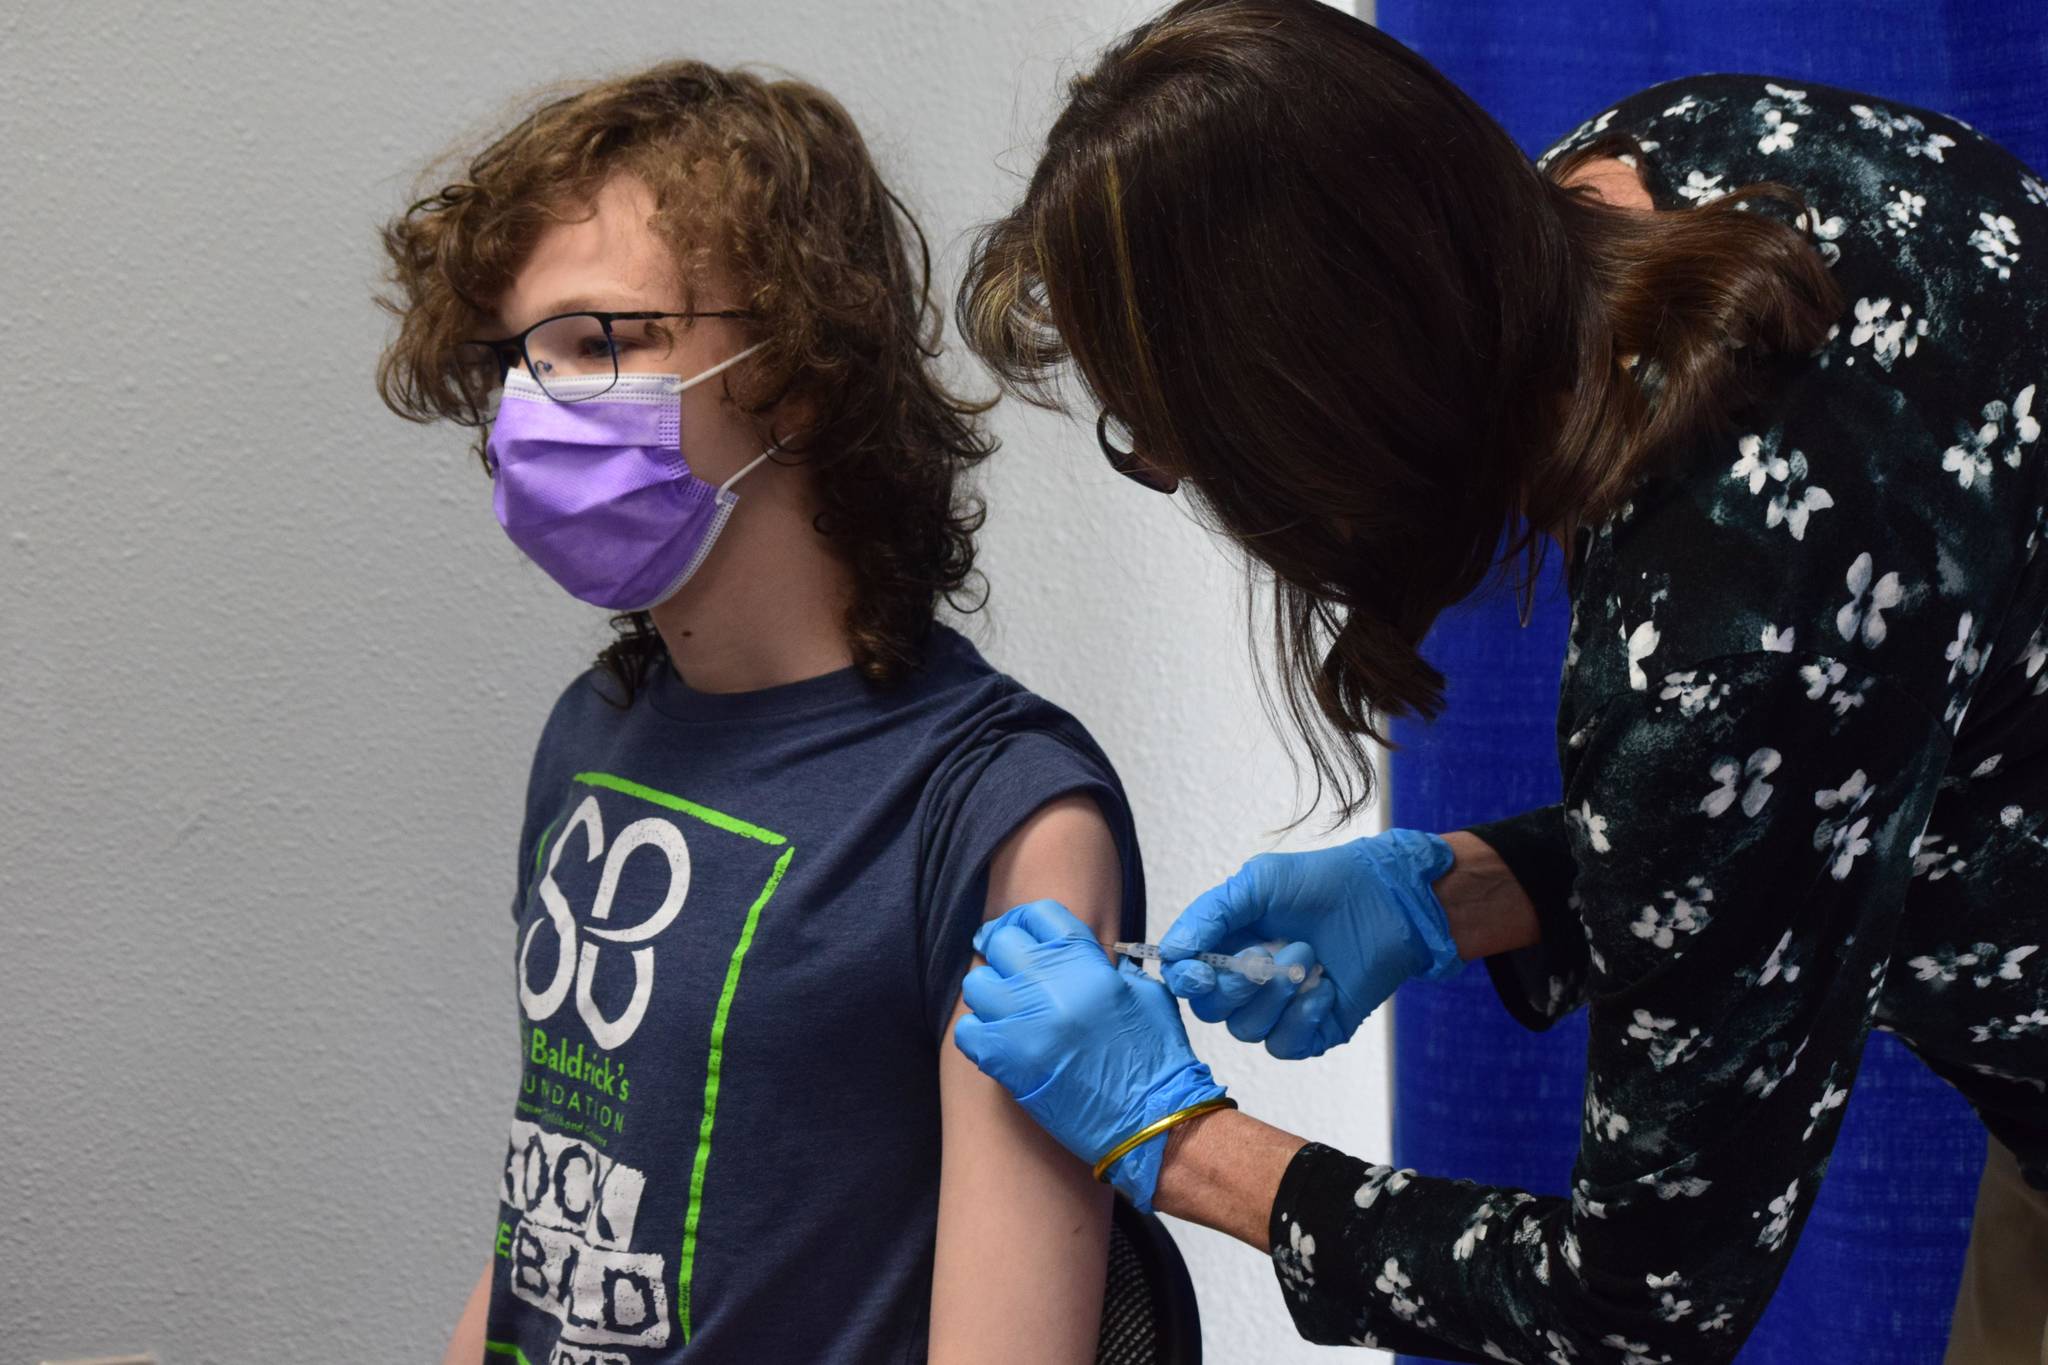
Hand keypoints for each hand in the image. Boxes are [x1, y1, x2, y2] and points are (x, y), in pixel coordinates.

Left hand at [953, 900, 1225, 1210]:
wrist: (1152, 1119)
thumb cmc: (1155, 1061)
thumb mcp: (1145, 994)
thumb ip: (1109, 968)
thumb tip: (1085, 958)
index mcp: (1087, 963)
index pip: (1039, 915)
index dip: (1026, 921)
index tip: (1020, 933)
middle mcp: (1050, 985)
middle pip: (1001, 942)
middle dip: (1003, 951)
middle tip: (1006, 967)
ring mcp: (1024, 1023)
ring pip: (977, 984)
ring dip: (989, 993)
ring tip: (1006, 1009)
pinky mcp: (1006, 1062)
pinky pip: (967, 1031)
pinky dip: (977, 1033)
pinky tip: (997, 1041)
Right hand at [1159, 829, 1462, 1058]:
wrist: (1389, 900)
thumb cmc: (1324, 884)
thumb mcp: (1260, 882)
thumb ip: (1211, 913)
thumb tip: (1170, 951)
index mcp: (1224, 945)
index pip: (1184, 979)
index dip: (1186, 980)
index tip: (1200, 972)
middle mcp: (1245, 983)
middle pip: (1211, 1011)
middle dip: (1239, 984)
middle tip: (1272, 950)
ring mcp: (1278, 1010)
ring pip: (1248, 1031)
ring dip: (1278, 994)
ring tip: (1310, 956)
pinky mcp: (1312, 1031)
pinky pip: (1287, 1045)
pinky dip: (1304, 1015)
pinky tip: (1326, 985)